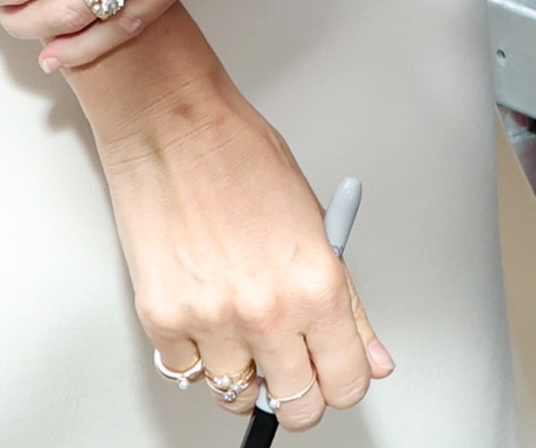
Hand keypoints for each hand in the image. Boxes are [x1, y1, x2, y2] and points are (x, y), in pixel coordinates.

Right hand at [90, 31, 388, 430]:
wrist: (176, 129)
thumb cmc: (244, 159)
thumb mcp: (315, 225)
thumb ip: (347, 303)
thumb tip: (373, 357)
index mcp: (316, 284)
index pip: (346, 381)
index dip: (346, 382)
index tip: (339, 374)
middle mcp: (266, 314)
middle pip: (296, 406)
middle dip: (300, 390)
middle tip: (296, 361)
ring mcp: (210, 323)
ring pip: (237, 395)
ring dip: (246, 371)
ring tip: (248, 327)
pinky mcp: (162, 323)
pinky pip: (188, 373)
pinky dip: (200, 354)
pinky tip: (210, 312)